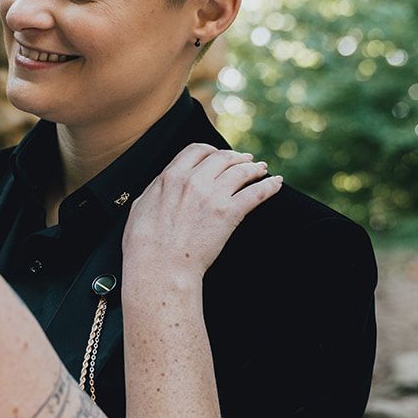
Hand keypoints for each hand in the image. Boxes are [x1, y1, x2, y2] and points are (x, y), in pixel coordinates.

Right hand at [122, 144, 280, 285]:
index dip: (211, 150)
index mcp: (171, 176)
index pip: (197, 150)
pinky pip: (256, 193)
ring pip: (241, 171)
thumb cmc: (144, 245)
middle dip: (236, 157)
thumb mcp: (141, 206)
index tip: (218, 155)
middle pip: (223, 157)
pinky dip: (269, 186)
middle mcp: (194, 180)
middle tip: (246, 160)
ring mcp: (213, 195)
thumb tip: (161, 184)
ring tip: (261, 170)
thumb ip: (156, 189)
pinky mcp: (229, 213)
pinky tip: (276, 184)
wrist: (160, 267)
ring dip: (254, 168)